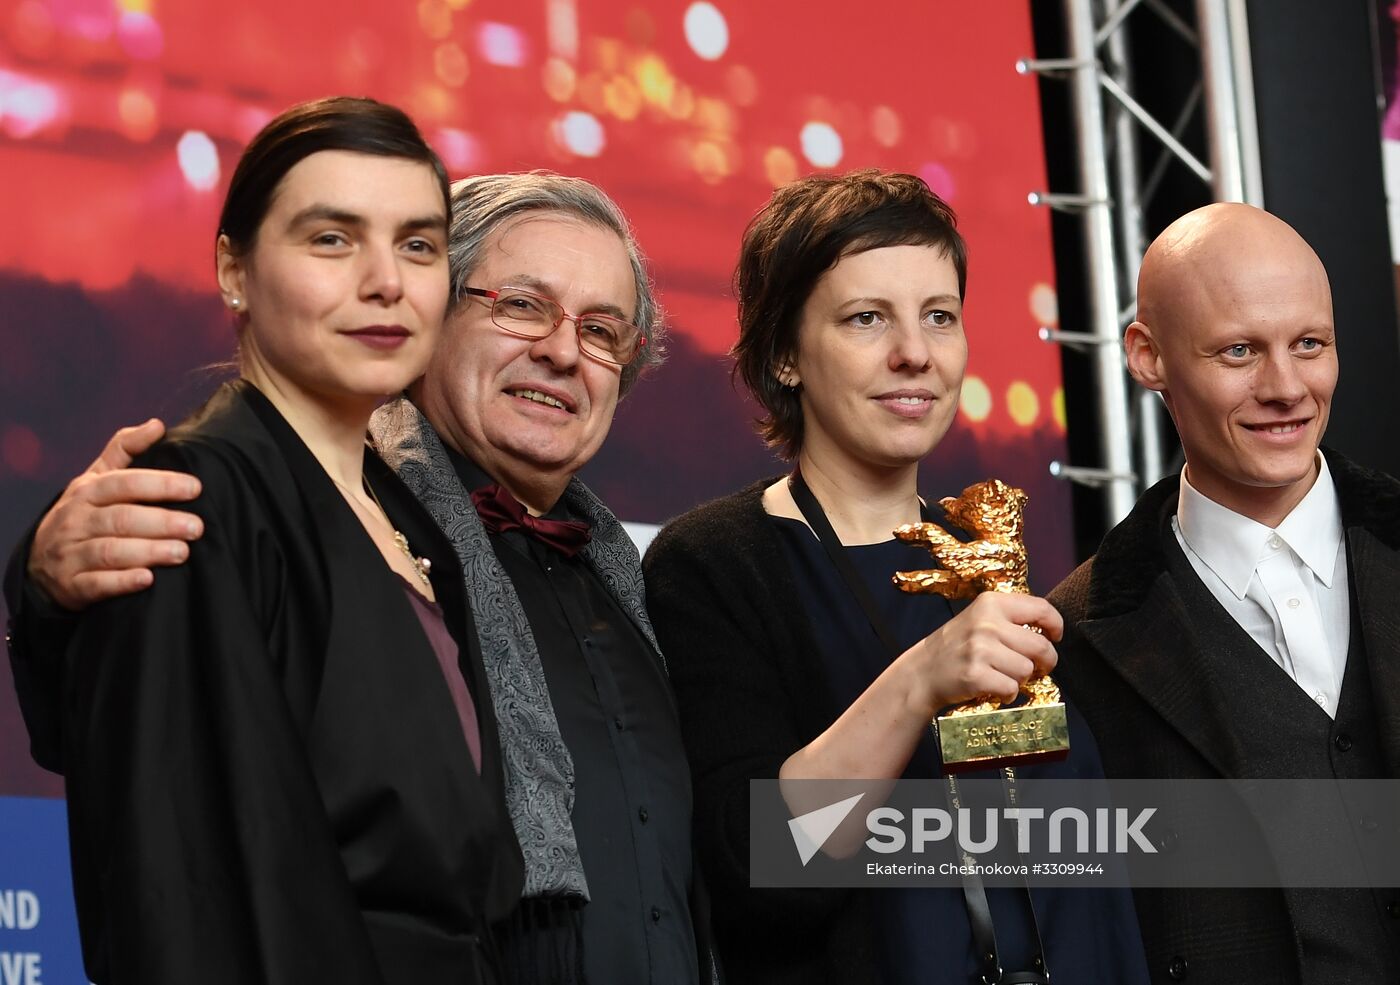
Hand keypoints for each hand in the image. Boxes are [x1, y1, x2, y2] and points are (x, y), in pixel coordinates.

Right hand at [28, 419, 203, 610]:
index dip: (160, 483)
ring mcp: (71, 554)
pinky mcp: (72, 585)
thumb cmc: (84, 513)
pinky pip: (96, 584)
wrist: (41, 562)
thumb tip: (157, 424)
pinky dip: (121, 582)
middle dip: (161, 522)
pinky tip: (147, 579)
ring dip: (148, 552)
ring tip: (182, 552)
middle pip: (121, 518)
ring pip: (110, 552)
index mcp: (87, 491)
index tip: (195, 487)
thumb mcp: (96, 478)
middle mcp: (76, 521)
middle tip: (196, 527)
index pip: (124, 483)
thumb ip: (125, 449)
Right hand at [903, 592, 1061, 713]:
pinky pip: (1012, 688)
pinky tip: (994, 688)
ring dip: (1021, 679)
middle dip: (1046, 662)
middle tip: (1037, 667)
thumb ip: (1011, 619)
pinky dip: (1007, 693)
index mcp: (991, 603)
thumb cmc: (957, 646)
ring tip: (1003, 675)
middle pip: (1041, 646)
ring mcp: (980, 649)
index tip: (1054, 637)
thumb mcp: (979, 618)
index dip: (1056, 625)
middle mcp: (986, 623)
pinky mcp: (976, 675)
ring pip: (1027, 670)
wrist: (923, 671)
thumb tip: (1050, 631)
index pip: (1041, 608)